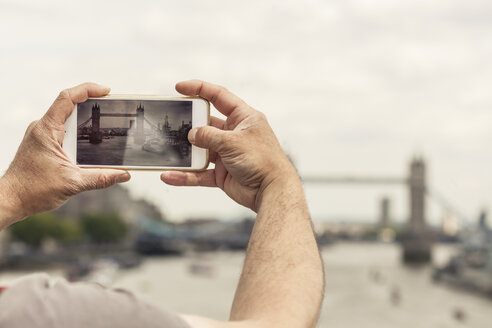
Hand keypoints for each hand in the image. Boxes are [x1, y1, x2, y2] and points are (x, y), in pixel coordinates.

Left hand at [0, 83, 130, 227]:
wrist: (11, 200)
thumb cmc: (32, 190)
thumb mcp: (72, 183)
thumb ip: (101, 178)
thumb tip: (124, 175)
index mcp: (46, 130)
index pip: (67, 98)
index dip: (88, 89)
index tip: (106, 91)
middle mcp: (43, 128)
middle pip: (70, 106)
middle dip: (92, 104)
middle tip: (113, 108)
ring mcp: (42, 136)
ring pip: (67, 120)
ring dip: (86, 121)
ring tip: (105, 124)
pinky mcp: (44, 145)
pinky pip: (64, 132)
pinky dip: (79, 133)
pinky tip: (91, 143)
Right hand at [161, 80, 296, 211]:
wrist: (271, 191)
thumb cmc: (262, 161)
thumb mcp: (233, 142)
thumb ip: (209, 136)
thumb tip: (191, 134)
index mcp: (243, 118)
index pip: (219, 96)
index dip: (199, 89)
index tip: (179, 87)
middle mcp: (235, 134)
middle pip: (206, 124)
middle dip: (189, 124)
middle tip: (170, 123)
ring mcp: (228, 154)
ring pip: (201, 150)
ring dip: (185, 152)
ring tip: (167, 150)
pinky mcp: (222, 173)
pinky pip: (199, 173)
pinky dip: (186, 175)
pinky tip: (170, 176)